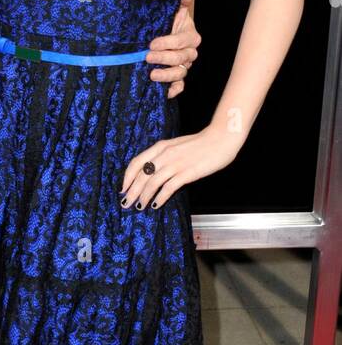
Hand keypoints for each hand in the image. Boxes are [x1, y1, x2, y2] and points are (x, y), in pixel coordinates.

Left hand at [120, 124, 241, 210]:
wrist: (220, 138)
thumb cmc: (200, 143)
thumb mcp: (176, 145)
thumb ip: (164, 155)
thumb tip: (153, 170)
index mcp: (160, 147)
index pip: (136, 162)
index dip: (127, 177)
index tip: (123, 188)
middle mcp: (164, 155)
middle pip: (141, 175)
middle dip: (132, 191)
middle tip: (126, 203)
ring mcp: (175, 164)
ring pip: (152, 183)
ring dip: (143, 197)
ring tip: (139, 206)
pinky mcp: (186, 173)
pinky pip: (168, 188)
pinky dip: (160, 197)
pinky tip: (156, 205)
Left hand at [146, 0, 200, 99]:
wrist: (161, 33)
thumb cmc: (166, 22)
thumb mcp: (172, 10)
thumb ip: (179, 1)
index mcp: (190, 36)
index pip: (182, 41)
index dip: (168, 42)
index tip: (152, 43)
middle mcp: (189, 52)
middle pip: (181, 58)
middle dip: (164, 58)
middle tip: (147, 57)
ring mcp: (185, 66)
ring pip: (180, 73)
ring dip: (166, 75)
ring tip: (152, 74)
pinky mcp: (178, 77)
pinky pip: (180, 86)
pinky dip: (174, 90)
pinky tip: (165, 92)